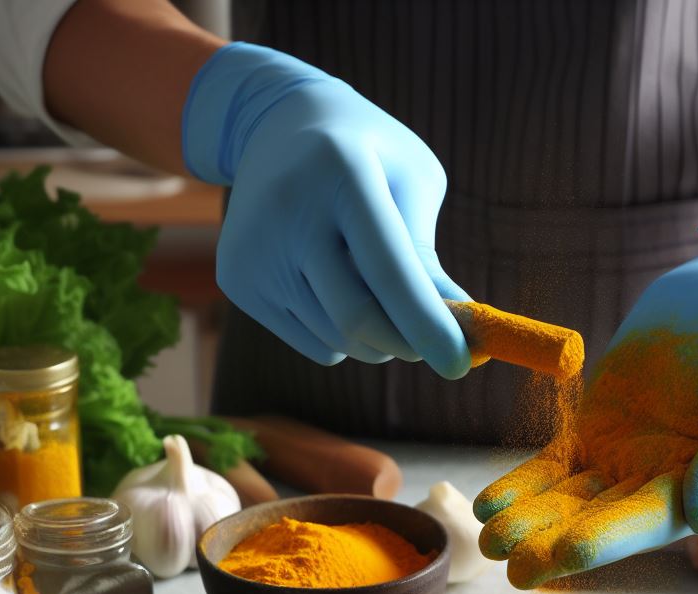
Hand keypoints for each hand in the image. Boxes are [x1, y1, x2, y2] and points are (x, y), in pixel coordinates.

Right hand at [183, 43, 469, 376]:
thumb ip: (429, 257)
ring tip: (384, 300)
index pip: (388, 269)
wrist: (276, 124)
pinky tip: (337, 290)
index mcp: (341, 169)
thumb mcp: (413, 182)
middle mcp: (287, 209)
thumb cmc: (369, 157)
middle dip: (406, 344)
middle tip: (432, 343)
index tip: (459, 365)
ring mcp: (254, 248)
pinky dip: (344, 338)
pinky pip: (314, 344)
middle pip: (357, 317)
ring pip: (338, 339)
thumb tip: (458, 335)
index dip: (427, 324)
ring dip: (379, 342)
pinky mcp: (237, 279)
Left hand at [474, 192, 697, 587]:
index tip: (564, 553)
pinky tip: (490, 504)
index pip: (652, 521)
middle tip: (510, 568)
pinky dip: (522, 485)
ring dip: (530, 521)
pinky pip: (553, 466)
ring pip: (570, 499)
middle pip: (602, 521)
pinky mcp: (594, 436)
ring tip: (487, 541)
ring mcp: (624, 462)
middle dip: (555, 543)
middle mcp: (663, 485)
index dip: (607, 539)